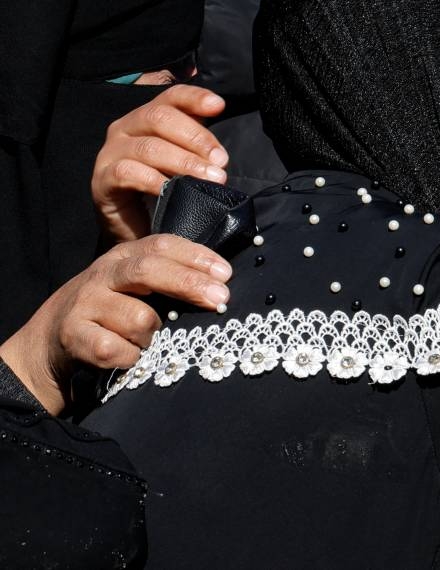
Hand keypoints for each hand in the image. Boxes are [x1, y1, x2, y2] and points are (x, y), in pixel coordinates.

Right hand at [0, 234, 231, 413]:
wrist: (50, 340)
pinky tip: (130, 358)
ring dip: (154, 335)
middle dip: (189, 283)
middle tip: (221, 300)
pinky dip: (131, 358)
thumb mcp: (136, 287)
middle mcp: (104, 274)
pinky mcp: (72, 335)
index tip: (226, 274)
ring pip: (139, 319)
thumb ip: (169, 279)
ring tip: (149, 341)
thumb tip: (223, 284)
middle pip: (148, 269)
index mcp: (124, 256)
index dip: (196, 256)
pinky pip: (115, 349)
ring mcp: (85, 303)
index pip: (162, 245)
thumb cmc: (110, 311)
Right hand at [92, 85, 227, 242]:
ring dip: (184, 162)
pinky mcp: (101, 180)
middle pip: (159, 118)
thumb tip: (222, 149)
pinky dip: (154, 180)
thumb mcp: (186, 164)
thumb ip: (200, 148)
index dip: (194, 97)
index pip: (170, 97)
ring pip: (148, 147)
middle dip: (196, 138)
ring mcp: (110, 153)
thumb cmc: (165, 190)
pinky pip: (127, 172)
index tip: (218, 106)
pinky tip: (172, 190)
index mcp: (148, 118)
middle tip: (221, 162)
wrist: (136, 229)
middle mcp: (126, 128)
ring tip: (210, 178)